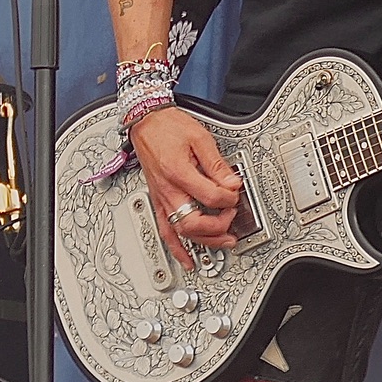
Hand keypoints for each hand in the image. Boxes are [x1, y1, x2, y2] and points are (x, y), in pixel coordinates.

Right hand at [128, 105, 241, 269]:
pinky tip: (188, 259)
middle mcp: (167, 189)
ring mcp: (161, 198)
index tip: (236, 193)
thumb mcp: (200, 138)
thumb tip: (232, 183)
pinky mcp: (158, 200)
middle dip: (217, 226)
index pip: (209, 196)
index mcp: (178, 172)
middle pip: (192, 222)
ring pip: (180, 231)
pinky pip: (165, 231)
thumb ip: (217, 164)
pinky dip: (177, 249)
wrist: (146, 122)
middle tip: (231, 218)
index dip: (228, 198)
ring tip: (224, 242)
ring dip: (204, 241)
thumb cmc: (168, 127)